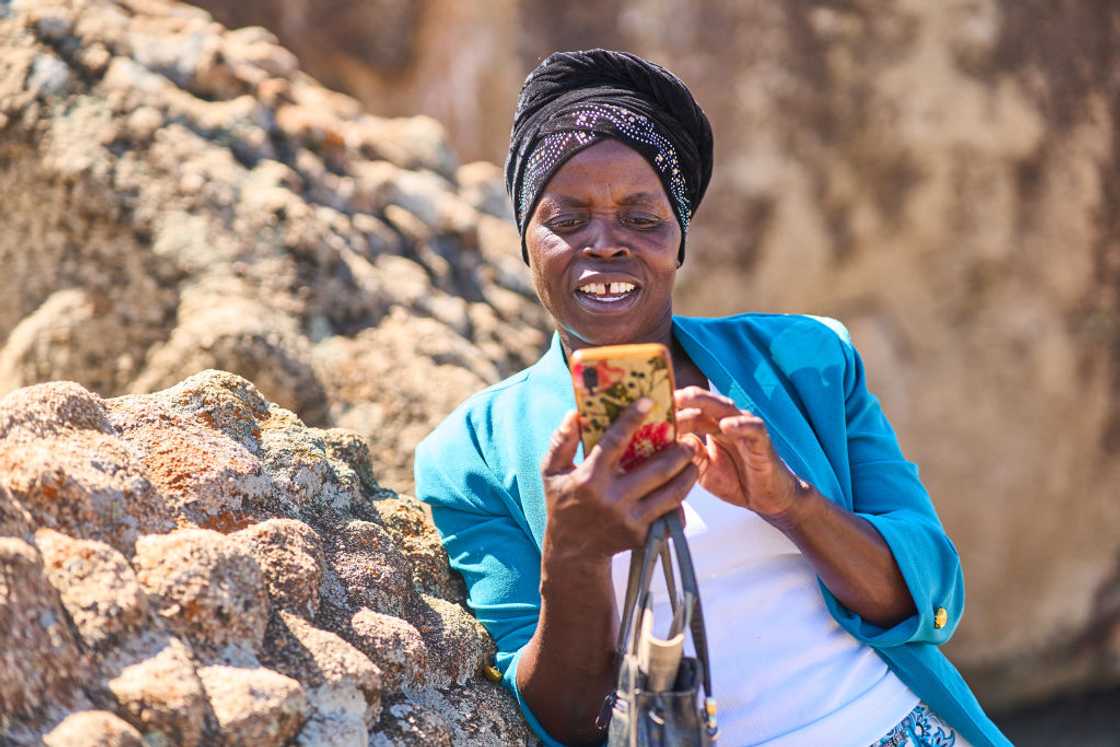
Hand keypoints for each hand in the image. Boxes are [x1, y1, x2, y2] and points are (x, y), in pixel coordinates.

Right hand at [540, 399, 698, 563]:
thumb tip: (575, 412)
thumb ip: (561, 441)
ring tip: (694, 458)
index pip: (615, 443)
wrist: (573, 552)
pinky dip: (681, 500)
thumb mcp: (552, 471)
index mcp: (590, 479)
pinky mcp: (643, 535)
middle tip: (688, 438)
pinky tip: (684, 485)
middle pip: (657, 470)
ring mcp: (630, 519)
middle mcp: (613, 499)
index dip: (632, 419)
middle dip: (678, 451)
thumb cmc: (562, 503)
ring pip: (672, 493)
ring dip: (688, 473)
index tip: (649, 401)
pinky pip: (670, 515)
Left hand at [674, 386, 807, 518]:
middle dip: (681, 396)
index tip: (647, 409)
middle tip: (662, 393)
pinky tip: (726, 426)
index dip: (670, 410)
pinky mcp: (762, 441)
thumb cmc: (735, 480)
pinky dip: (740, 425)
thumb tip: (663, 443)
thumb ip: (686, 454)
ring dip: (705, 401)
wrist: (767, 499)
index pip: (688, 412)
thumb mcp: (703, 469)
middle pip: (703, 402)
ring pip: (725, 407)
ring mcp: (744, 428)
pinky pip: (752, 428)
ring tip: (686, 398)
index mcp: (710, 426)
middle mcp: (726, 421)